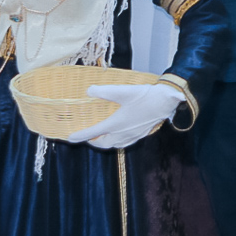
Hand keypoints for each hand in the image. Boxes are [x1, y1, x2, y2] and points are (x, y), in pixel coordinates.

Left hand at [69, 82, 184, 148]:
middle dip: (93, 142)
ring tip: (102, 135)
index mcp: (115, 124)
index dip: (80, 136)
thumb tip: (88, 91)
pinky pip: (124, 142)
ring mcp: (132, 135)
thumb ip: (104, 91)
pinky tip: (119, 133)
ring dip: (105, 142)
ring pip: (114, 144)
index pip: (93, 133)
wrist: (166, 102)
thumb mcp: (123, 90)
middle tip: (88, 136)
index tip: (70, 138)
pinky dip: (117, 141)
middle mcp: (122, 133)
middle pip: (103, 144)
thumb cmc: (145, 96)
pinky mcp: (141, 134)